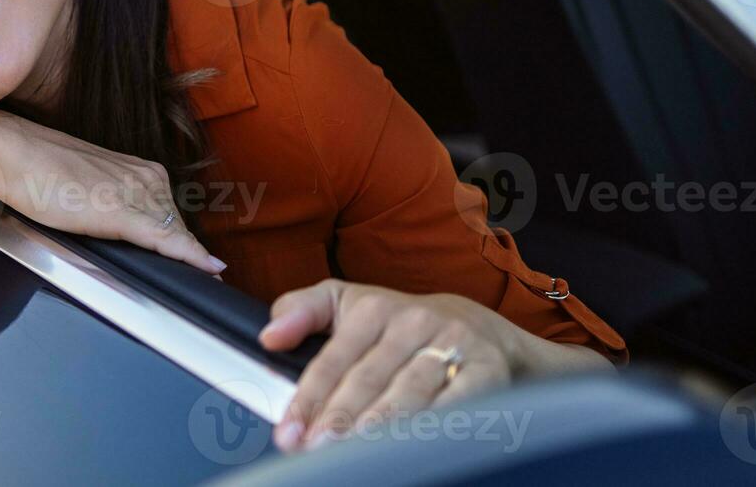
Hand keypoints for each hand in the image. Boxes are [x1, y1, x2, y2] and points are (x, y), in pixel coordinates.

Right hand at [0, 112, 226, 274]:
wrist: (10, 153)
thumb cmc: (36, 170)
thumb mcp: (86, 187)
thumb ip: (111, 205)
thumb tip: (121, 233)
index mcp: (138, 169)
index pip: (173, 214)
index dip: (186, 242)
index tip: (205, 262)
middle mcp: (144, 177)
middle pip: (177, 226)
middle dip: (186, 252)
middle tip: (201, 275)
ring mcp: (135, 193)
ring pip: (176, 234)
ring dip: (190, 259)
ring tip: (204, 277)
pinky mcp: (122, 212)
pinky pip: (166, 239)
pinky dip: (190, 256)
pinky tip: (209, 269)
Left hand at [259, 279, 514, 451]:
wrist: (479, 328)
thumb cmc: (399, 324)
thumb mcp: (347, 304)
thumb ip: (302, 312)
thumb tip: (269, 336)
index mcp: (372, 309)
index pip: (333, 360)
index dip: (308, 398)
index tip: (289, 432)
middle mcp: (412, 323)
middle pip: (369, 378)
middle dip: (340, 417)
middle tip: (316, 448)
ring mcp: (451, 345)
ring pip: (410, 390)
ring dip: (382, 424)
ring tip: (356, 450)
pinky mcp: (486, 370)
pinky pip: (458, 401)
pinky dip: (436, 423)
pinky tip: (415, 443)